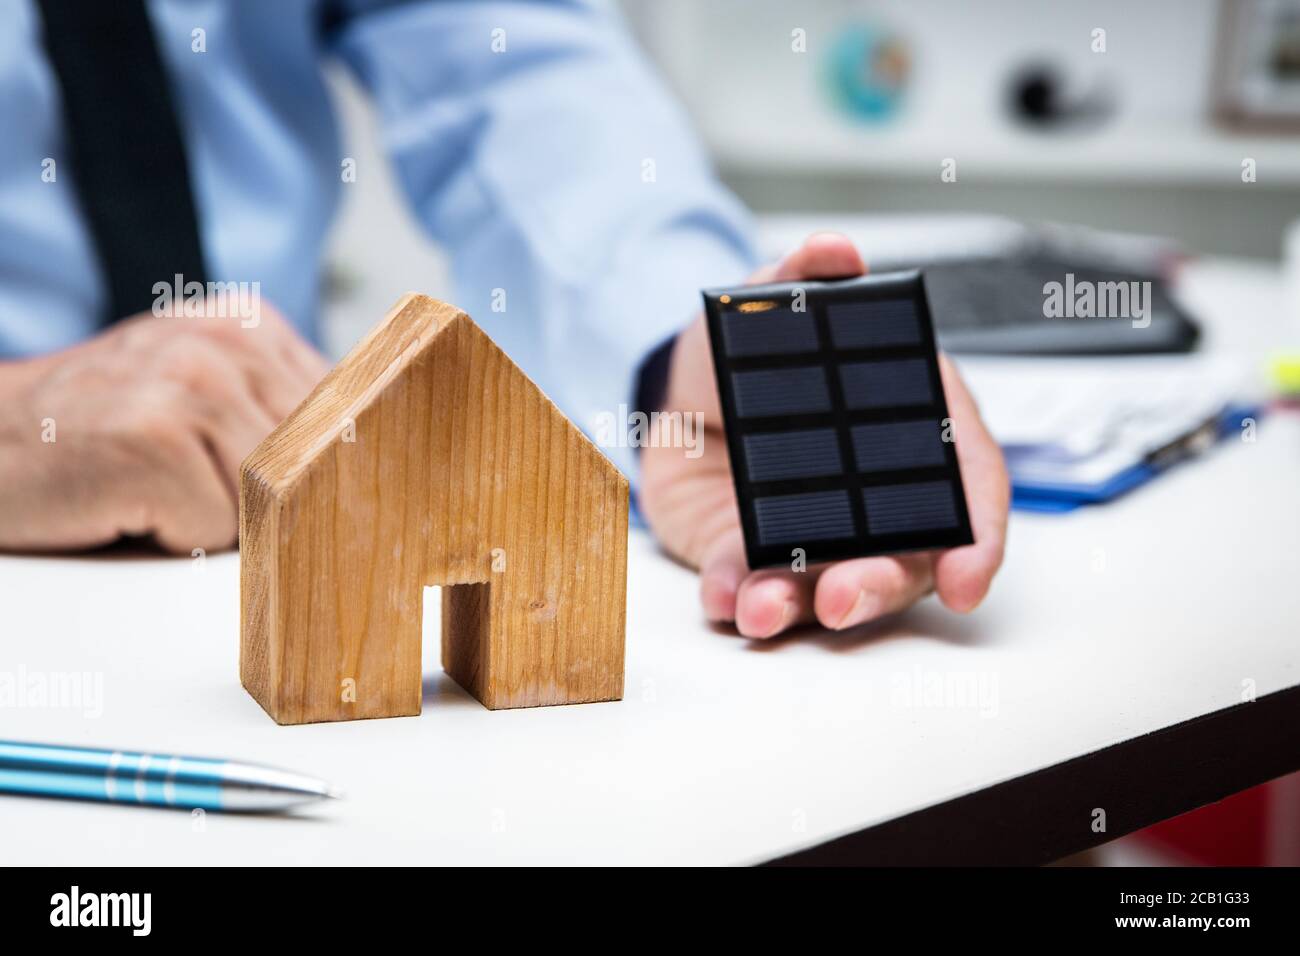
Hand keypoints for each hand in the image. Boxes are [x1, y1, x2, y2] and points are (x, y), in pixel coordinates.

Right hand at [0, 304, 327, 553]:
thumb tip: (376, 467)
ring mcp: (189, 383)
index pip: (351, 408)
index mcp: (251, 324)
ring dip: (220, 519)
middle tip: (206, 488)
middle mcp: (227, 341)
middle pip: (318, 458)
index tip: (323, 490)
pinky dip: (177, 534)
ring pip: (273, 496)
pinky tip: (131, 503)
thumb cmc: (100, 433)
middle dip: (279, 497)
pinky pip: (218, 524)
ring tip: (160, 490)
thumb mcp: (198, 392)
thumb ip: (280, 409)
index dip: (336, 465)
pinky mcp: (154, 438)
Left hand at [640, 233, 1009, 637]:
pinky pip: (748, 592)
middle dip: (877, 588)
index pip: (967, 491)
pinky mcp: (752, 561)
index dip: (978, 539)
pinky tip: (723, 594)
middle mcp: (873, 502)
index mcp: (908, 433)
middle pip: (901, 562)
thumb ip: (802, 276)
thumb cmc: (751, 353)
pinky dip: (734, 598)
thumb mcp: (770, 302)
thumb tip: (834, 249)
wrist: (676, 391)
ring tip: (763, 609)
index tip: (966, 579)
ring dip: (799, 608)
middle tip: (844, 597)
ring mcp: (813, 539)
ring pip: (824, 593)